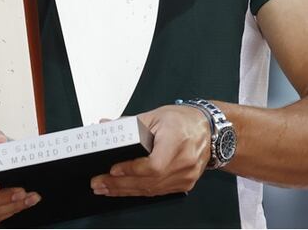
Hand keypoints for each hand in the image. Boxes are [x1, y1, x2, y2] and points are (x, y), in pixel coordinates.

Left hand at [91, 105, 210, 196]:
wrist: (209, 130)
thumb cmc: (183, 121)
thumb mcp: (155, 116)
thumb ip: (128, 124)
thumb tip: (104, 127)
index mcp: (178, 140)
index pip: (154, 164)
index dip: (132, 170)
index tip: (113, 170)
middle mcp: (185, 162)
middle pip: (150, 181)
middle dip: (120, 184)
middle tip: (99, 183)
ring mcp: (186, 176)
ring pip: (152, 189)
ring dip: (126, 191)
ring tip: (105, 189)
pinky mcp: (185, 184)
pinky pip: (158, 191)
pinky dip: (139, 191)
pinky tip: (123, 190)